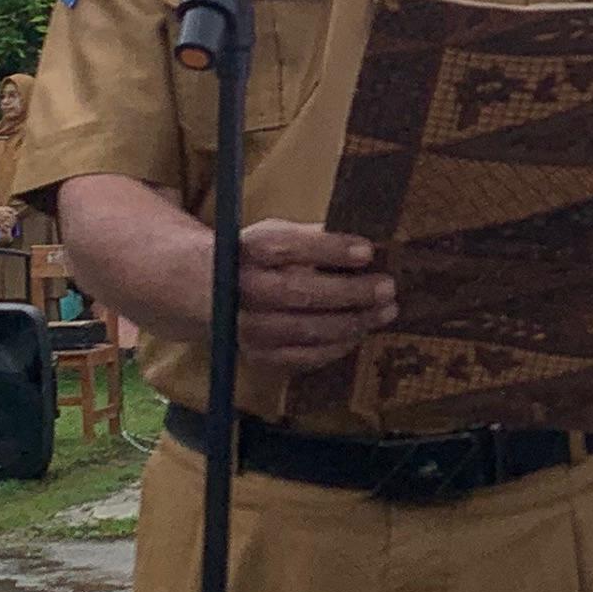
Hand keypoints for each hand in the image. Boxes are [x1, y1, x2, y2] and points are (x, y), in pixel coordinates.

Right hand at [235, 220, 399, 373]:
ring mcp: (247, 329)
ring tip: (385, 312)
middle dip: (350, 292)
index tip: (367, 251)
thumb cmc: (255, 257)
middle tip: (387, 287)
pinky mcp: (258, 357)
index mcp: (248, 252)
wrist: (205, 292)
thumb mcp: (274, 234)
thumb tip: (365, 245)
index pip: (288, 248)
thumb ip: (312, 236)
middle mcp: (242, 291)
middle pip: (299, 294)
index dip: (330, 250)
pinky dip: (336, 347)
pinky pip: (303, 357)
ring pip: (305, 330)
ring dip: (352, 322)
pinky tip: (360, 333)